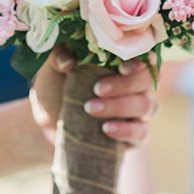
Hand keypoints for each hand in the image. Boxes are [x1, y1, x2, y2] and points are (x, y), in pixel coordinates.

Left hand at [30, 48, 157, 150]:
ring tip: (90, 109)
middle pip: (146, 80)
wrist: (47, 126)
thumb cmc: (55, 90)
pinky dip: (126, 130)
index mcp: (123, 63)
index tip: (121, 66)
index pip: (143, 57)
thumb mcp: (51, 70)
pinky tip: (106, 129)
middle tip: (97, 89)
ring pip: (146, 105)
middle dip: (124, 84)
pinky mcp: (135, 136)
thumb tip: (67, 61)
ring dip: (120, 106)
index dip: (138, 61)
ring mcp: (138, 111)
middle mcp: (136, 85)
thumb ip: (57, 57)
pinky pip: (142, 133)